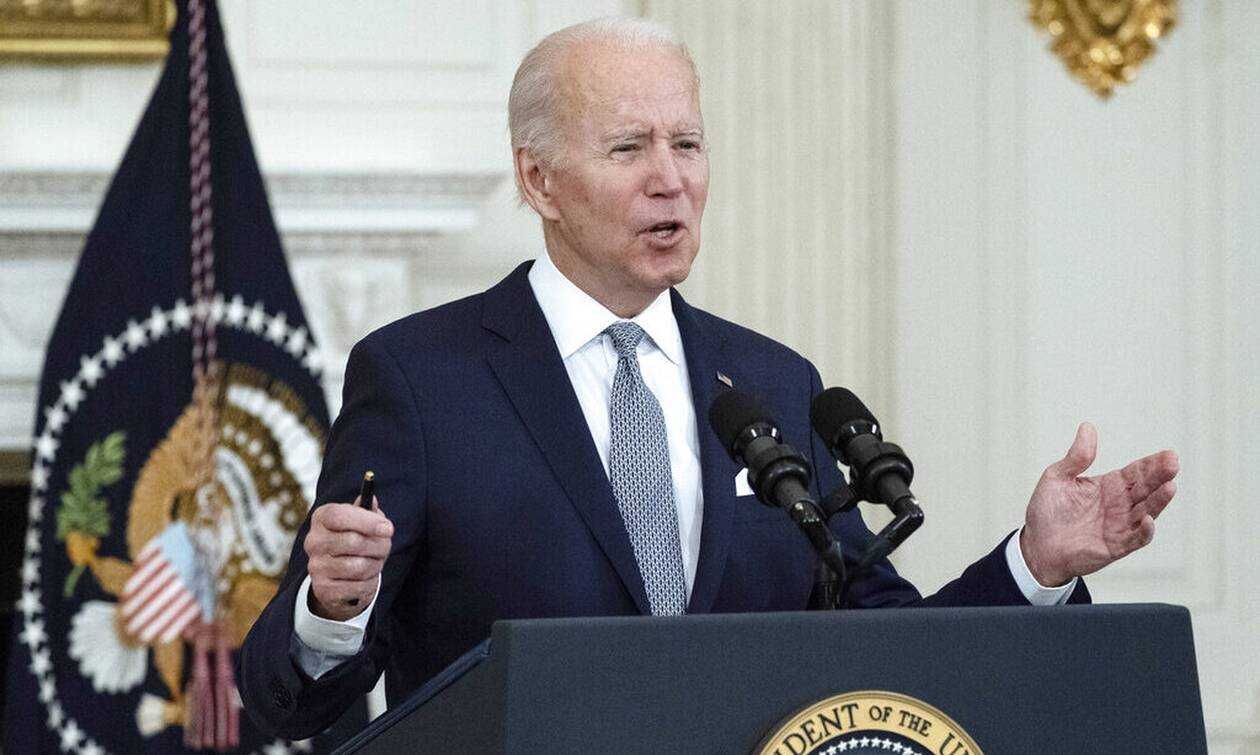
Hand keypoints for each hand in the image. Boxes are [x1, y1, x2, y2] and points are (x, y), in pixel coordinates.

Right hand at [304, 496, 393, 620]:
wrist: (338, 576)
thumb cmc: (355, 540)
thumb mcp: (361, 521)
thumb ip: (368, 510)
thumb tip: (371, 501)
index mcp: (322, 518)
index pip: (339, 516)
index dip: (367, 522)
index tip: (388, 529)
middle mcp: (313, 541)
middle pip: (354, 542)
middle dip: (379, 546)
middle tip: (386, 547)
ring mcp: (315, 566)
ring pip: (358, 566)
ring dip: (376, 565)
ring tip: (375, 562)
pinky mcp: (323, 589)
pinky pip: (358, 586)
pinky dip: (370, 583)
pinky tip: (366, 578)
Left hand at [1020, 422, 1178, 586]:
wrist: (1037, 546)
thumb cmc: (1047, 511)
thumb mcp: (1057, 478)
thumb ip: (1076, 457)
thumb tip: (1087, 427)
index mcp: (1109, 486)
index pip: (1136, 472)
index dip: (1152, 464)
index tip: (1168, 454)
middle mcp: (1120, 505)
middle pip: (1146, 488)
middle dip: (1161, 476)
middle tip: (1173, 463)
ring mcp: (1120, 526)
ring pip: (1147, 511)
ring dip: (1159, 500)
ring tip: (1169, 486)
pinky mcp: (1115, 546)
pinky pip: (1135, 539)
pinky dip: (1144, 531)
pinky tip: (1148, 519)